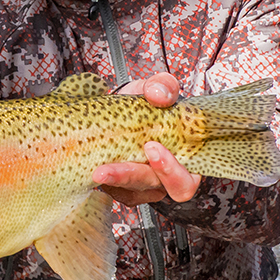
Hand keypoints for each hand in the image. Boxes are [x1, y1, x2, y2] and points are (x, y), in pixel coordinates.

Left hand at [92, 73, 201, 205]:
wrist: (122, 111)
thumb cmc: (147, 105)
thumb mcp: (156, 89)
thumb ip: (163, 86)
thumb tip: (159, 94)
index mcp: (184, 156)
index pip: (187, 179)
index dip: (173, 171)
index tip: (151, 147)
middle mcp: (166, 177)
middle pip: (156, 189)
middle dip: (132, 177)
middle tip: (108, 168)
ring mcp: (145, 185)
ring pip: (133, 193)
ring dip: (114, 181)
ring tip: (97, 170)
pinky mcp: (124, 189)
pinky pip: (116, 192)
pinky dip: (105, 182)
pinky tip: (92, 169)